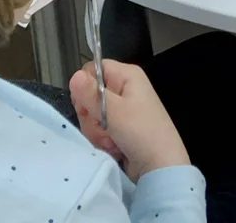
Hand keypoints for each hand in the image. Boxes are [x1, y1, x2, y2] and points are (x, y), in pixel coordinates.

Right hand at [68, 59, 189, 181]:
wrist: (160, 165)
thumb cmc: (140, 132)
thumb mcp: (113, 111)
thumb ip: (91, 94)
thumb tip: (74, 76)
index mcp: (127, 76)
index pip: (93, 70)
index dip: (84, 87)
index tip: (84, 105)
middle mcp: (124, 89)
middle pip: (90, 95)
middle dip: (91, 116)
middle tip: (103, 126)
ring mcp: (123, 110)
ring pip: (93, 115)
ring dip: (98, 131)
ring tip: (112, 140)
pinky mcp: (121, 128)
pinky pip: (100, 129)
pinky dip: (104, 140)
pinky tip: (114, 147)